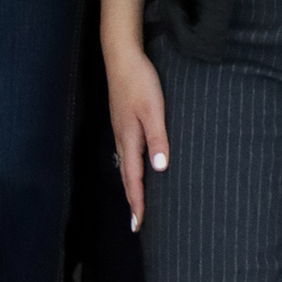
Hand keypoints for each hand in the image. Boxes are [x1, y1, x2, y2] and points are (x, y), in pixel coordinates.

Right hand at [106, 39, 168, 227]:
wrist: (122, 56)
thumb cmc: (140, 81)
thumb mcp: (154, 110)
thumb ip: (158, 139)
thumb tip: (160, 169)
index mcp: (129, 138)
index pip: (133, 178)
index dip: (137, 202)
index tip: (138, 225)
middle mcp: (122, 137)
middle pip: (126, 175)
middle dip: (132, 199)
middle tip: (136, 222)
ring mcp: (121, 128)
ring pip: (126, 164)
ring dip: (131, 184)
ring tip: (137, 200)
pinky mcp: (123, 119)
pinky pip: (126, 152)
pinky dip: (131, 167)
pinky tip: (137, 165)